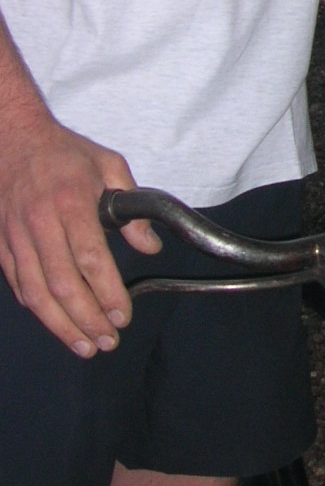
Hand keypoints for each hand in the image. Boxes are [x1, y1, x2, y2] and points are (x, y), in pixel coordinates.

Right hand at [0, 113, 160, 356]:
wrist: (13, 139)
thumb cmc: (65, 153)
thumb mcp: (109, 165)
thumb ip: (132, 208)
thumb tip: (149, 246)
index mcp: (71, 201)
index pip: (90, 257)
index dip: (107, 292)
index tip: (122, 315)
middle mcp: (40, 221)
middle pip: (62, 283)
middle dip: (87, 319)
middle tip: (107, 341)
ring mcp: (17, 235)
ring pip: (35, 291)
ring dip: (60, 324)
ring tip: (84, 346)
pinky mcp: (2, 243)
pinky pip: (18, 283)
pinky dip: (36, 307)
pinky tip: (55, 323)